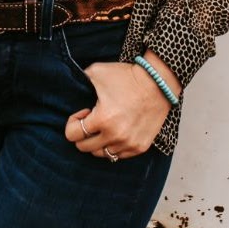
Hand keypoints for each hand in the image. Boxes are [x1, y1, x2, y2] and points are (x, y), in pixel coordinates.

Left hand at [63, 59, 177, 159]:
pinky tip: (117, 131)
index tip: (84, 112)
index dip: (73, 122)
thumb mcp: (97, 72)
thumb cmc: (127, 77)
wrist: (157, 83)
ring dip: (99, 142)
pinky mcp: (140, 147)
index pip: (72, 135)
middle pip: (84, 148)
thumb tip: (71, 86)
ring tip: (105, 126)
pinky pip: (119, 155)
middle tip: (92, 120)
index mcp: (102, 119)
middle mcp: (114, 136)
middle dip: (83, 134)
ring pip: (102, 154)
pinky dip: (114, 146)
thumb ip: (80, 80)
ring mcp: (128, 144)